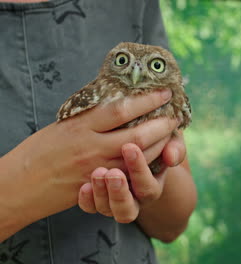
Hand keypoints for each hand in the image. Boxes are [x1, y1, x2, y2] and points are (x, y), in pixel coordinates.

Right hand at [0, 89, 176, 239]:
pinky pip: (129, 175)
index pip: (122, 108)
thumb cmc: (37, 151)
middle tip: (174, 117)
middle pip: (138, 134)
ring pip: (139, 157)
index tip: (164, 92)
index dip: (147, 99)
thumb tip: (117, 102)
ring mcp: (96, 168)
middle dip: (162, 125)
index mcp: (81, 125)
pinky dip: (146, 164)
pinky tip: (156, 156)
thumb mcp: (62, 125)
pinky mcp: (98, 186)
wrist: (17, 186)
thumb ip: (89, 117)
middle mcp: (91, 146)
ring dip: (159, 145)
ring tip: (170, 134)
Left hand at [78, 133, 186, 222]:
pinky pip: (89, 207)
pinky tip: (84, 185)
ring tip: (98, 173)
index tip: (129, 147)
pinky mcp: (96, 200)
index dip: (139, 169)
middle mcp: (133, 200)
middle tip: (113, 173)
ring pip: (107, 211)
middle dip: (119, 193)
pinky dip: (86, 200)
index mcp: (151, 187)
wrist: (134, 149)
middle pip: (127, 210)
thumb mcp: (169, 141)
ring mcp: (112, 202)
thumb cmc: (154, 142)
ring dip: (101, 194)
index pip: (147, 187)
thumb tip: (171, 157)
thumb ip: (175, 147)